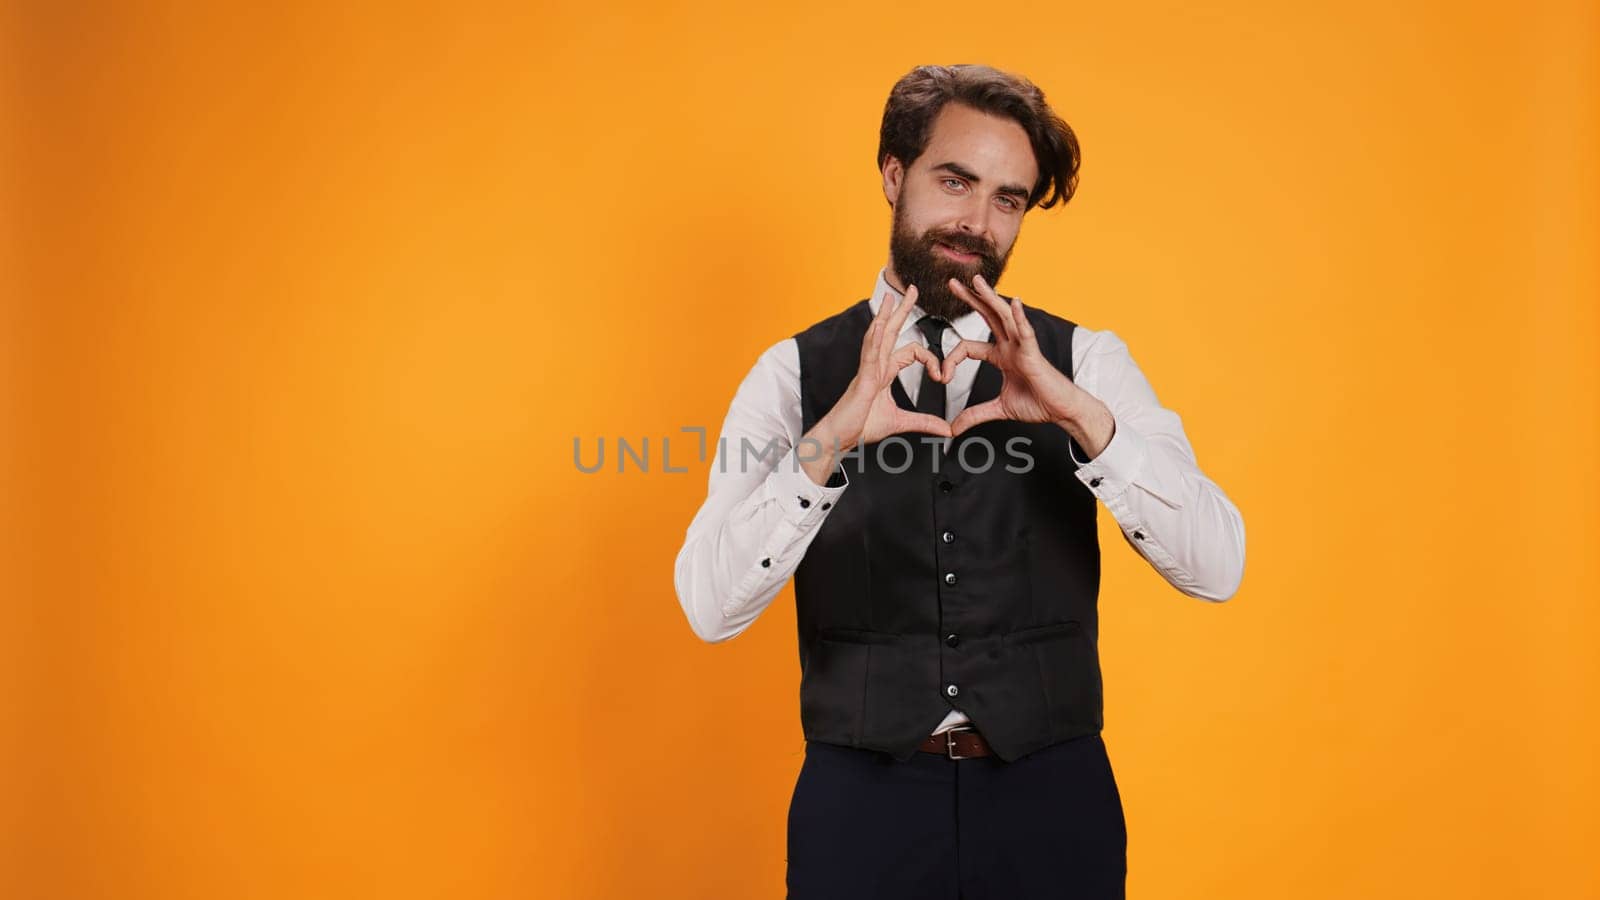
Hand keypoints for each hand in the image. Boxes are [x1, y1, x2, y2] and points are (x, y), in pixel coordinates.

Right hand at [809, 286, 949, 455]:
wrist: (837, 438)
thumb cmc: (860, 427)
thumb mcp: (900, 423)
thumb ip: (925, 422)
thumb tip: (947, 429)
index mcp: (883, 373)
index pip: (910, 352)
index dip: (930, 360)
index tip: (941, 376)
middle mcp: (875, 367)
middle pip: (891, 331)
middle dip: (901, 310)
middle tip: (911, 289)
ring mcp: (867, 371)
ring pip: (877, 336)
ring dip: (885, 315)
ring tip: (891, 296)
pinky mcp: (863, 380)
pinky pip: (869, 355)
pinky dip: (875, 338)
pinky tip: (880, 323)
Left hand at [940, 273, 1088, 436]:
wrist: (1062, 411)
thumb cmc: (1038, 403)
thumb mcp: (998, 409)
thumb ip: (974, 415)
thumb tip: (953, 428)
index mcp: (1001, 356)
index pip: (969, 347)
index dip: (952, 359)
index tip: (943, 376)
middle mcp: (1010, 346)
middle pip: (987, 316)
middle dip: (970, 299)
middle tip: (953, 283)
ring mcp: (1022, 347)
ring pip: (1004, 317)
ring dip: (990, 298)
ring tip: (977, 281)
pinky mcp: (1034, 354)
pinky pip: (1026, 333)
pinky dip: (1020, 317)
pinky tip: (1015, 302)